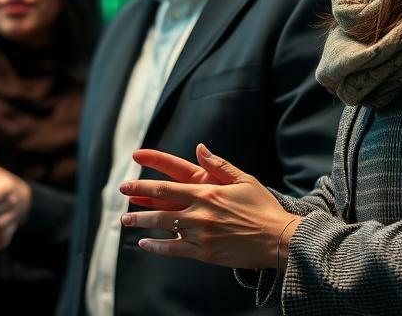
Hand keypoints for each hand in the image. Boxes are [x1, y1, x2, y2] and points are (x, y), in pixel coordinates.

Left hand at [118, 143, 299, 269]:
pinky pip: (175, 249)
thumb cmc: (262, 207)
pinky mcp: (205, 253)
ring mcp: (200, 234)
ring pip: (164, 227)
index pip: (167, 185)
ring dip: (142, 223)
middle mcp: (200, 212)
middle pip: (160, 206)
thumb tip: (199, 148)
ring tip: (126, 220)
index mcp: (207, 191)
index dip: (145, 183)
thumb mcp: (243, 179)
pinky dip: (157, 246)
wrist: (279, 239)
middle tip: (122, 197)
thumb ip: (218, 164)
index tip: (128, 179)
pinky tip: (145, 243)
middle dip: (138, 200)